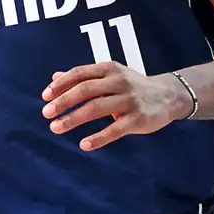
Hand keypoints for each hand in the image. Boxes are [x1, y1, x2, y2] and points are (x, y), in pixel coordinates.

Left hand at [40, 62, 191, 150]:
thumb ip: (83, 77)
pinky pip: (115, 129)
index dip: (61, 85)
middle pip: (86, 90)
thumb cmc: (132, 86)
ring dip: (73, 118)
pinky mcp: (138, 119)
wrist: (168, 96)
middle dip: (63, 102)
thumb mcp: (109, 76)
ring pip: (96, 108)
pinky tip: (84, 144)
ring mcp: (129, 100)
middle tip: (46, 113)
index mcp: (109, 69)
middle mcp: (119, 81)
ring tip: (56, 127)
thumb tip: (54, 77)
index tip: (45, 97)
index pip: (80, 73)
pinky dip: (98, 137)